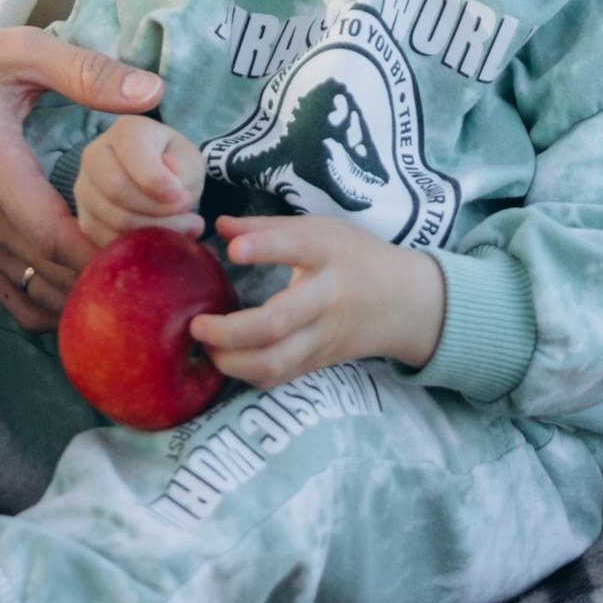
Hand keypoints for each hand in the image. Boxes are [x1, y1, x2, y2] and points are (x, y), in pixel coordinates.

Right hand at [0, 2, 160, 329]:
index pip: (52, 237)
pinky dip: (56, 304)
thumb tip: (152, 91)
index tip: (156, 249)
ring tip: (142, 276)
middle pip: (51, 274)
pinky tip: (93, 291)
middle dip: (110, 276)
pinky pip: (17, 297)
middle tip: (167, 264)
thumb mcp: (21, 51)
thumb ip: (86, 71)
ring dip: (87, 294)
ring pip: (36, 292)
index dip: (104, 254)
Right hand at [75, 116, 206, 246]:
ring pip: (115, 219)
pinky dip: (141, 245)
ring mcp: (84, 189)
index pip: (132, 154)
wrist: (157, 181)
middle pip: (117, 189)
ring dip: (155, 230)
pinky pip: (110, 240)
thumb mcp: (189, 159)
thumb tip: (170, 183)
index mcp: (124, 131)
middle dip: (159, 209)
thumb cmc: (174, 164)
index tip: (181, 195)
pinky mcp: (85, 220)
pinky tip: (163, 238)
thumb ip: (183, 168)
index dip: (156, 179)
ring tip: (186, 226)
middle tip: (189, 212)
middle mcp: (95, 156)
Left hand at [195, 207, 445, 387]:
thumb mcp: (322, 229)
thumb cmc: (356, 257)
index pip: (298, 248)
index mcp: (329, 254)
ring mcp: (323, 337)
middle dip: (230, 330)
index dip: (264, 249)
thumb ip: (268, 228)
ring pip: (276, 361)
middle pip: (277, 322)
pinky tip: (228, 361)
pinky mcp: (319, 362)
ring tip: (207, 346)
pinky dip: (249, 375)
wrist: (405, 302)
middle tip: (197, 323)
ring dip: (233, 361)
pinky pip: (280, 377)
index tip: (232, 250)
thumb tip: (218, 225)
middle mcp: (327, 298)